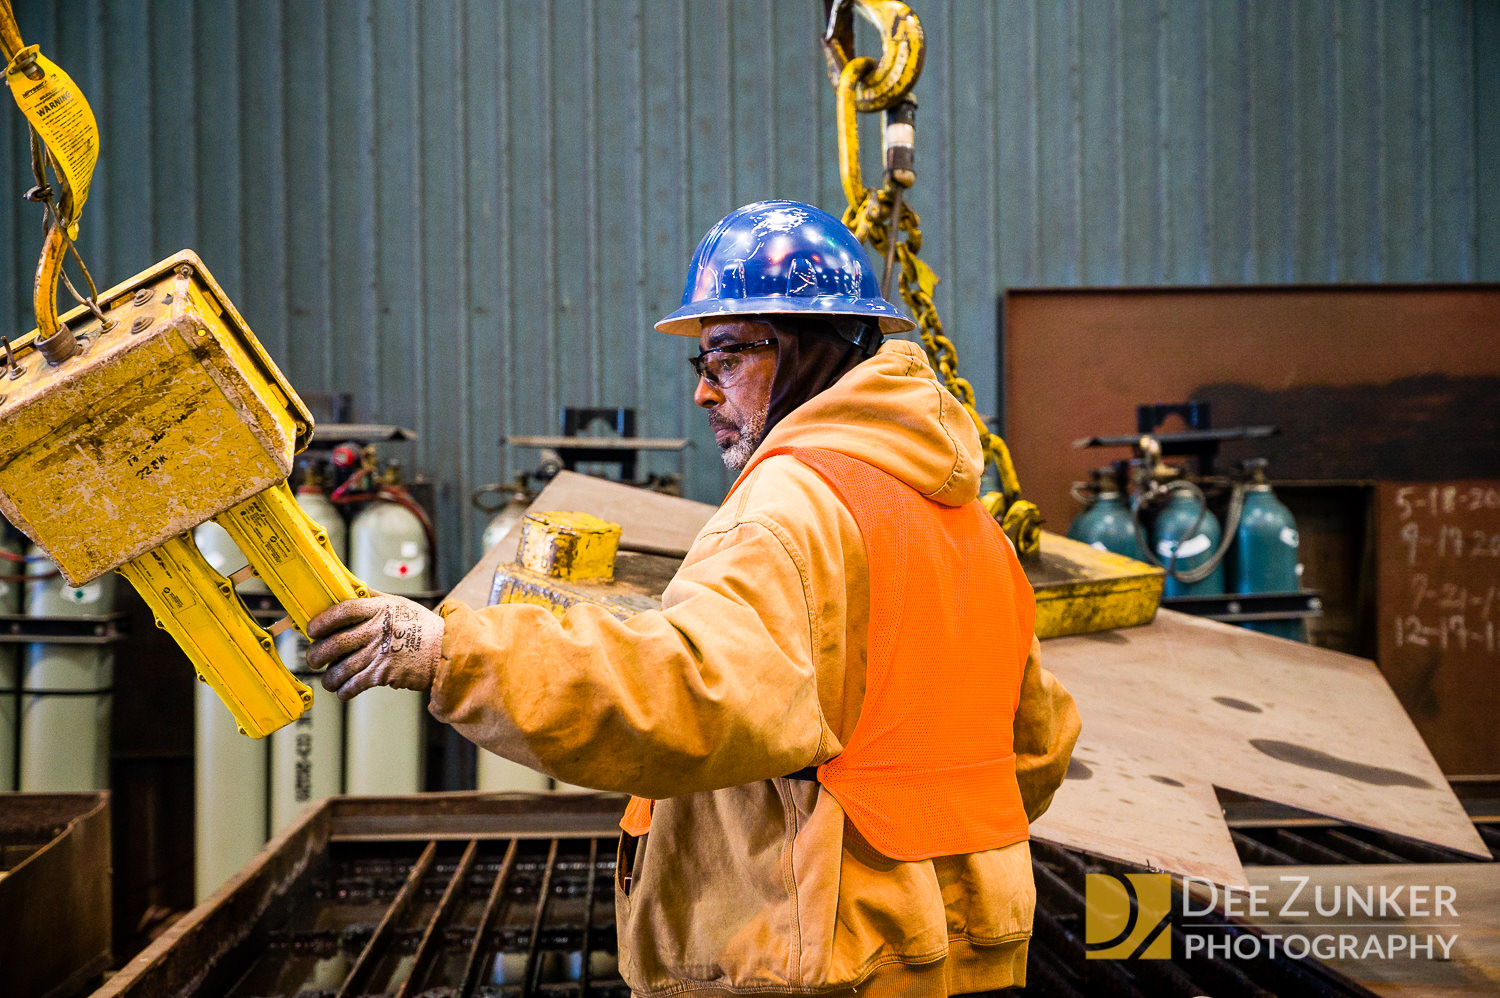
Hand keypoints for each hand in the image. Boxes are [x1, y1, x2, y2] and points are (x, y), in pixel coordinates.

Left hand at [307, 593, 443, 700]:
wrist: (446, 650)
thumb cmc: (421, 626)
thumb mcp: (398, 604)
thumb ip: (373, 598)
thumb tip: (350, 588)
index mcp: (379, 610)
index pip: (343, 611)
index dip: (322, 621)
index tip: (312, 629)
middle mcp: (377, 630)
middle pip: (334, 643)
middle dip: (316, 655)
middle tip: (313, 659)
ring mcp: (379, 654)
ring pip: (340, 669)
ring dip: (329, 677)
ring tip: (328, 679)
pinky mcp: (383, 674)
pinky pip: (353, 685)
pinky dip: (344, 690)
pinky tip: (343, 689)